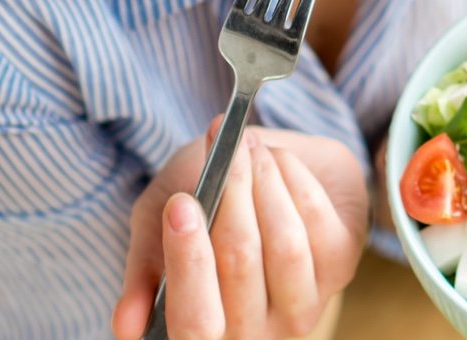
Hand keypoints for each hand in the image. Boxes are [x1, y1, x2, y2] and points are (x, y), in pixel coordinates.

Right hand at [112, 124, 368, 339]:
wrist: (263, 166)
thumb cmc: (201, 205)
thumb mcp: (157, 227)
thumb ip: (145, 268)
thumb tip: (124, 326)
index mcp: (201, 329)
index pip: (195, 320)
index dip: (188, 263)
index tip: (181, 204)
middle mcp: (255, 331)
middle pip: (241, 269)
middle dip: (232, 198)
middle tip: (225, 153)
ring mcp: (302, 305)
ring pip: (285, 245)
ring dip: (265, 183)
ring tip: (249, 146)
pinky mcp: (342, 268)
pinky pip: (319, 223)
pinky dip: (295, 180)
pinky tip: (278, 159)